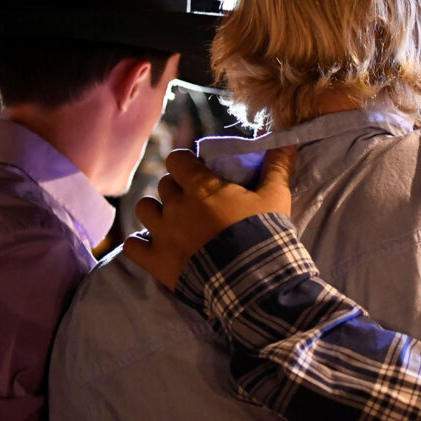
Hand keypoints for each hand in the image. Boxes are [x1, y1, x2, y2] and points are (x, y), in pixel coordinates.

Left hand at [123, 145, 296, 288]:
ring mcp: (162, 234)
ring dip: (156, 213)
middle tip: (194, 202)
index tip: (198, 173)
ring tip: (172, 223)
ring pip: (144, 210)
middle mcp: (175, 206)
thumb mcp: (275, 197)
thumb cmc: (264, 233)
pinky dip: (140, 244)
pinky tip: (153, 247)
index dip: (186, 164)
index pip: (177, 159)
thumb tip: (287, 140)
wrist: (252, 280)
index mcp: (200, 186)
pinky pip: (132, 246)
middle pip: (164, 185)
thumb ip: (277, 166)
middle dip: (177, 190)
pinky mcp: (157, 262)